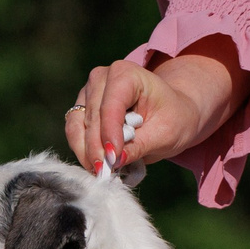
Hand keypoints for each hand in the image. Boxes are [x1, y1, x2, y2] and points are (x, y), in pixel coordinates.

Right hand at [64, 37, 247, 175]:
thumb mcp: (166, 134)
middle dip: (97, 148)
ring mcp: (89, 92)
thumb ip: (140, 145)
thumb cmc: (174, 118)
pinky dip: (84, 150)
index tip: (113, 160)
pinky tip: (98, 166)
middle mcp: (102, 78)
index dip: (109, 134)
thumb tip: (115, 160)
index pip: (111, 106)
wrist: (174, 112)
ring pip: (77, 126)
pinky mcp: (82, 108)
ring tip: (102, 173)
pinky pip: (75, 132)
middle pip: (92, 118)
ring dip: (86, 152)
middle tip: (106, 174)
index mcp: (126, 74)